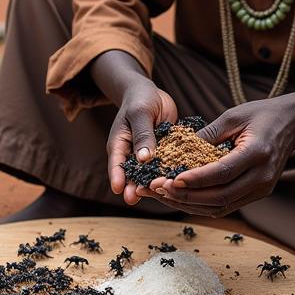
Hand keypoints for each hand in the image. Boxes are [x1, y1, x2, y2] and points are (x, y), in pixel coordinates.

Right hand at [107, 81, 177, 205]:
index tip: (118, 189)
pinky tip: (178, 182)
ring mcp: (148, 156)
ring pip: (151, 174)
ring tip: (158, 194)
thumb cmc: (140, 100)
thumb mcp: (140, 113)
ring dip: (154, 183)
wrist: (152, 95)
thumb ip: (142, 134)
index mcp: (119, 144)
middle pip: (132, 174)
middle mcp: (132, 154)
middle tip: (134, 199)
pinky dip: (170, 173)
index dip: (117, 177)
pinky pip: (166, 166)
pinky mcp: (163, 155)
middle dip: (133, 186)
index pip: (116, 163)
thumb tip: (144, 158)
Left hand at [148, 96, 294, 216]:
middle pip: (219, 196)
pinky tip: (181, 196)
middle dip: (185, 195)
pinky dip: (202, 204)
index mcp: (257, 153)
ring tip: (163, 194)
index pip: (222, 173)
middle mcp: (261, 177)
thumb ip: (208, 134)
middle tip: (158, 188)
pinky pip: (226, 205)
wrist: (294, 123)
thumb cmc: (262, 114)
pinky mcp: (257, 193)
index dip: (195, 180)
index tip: (170, 180)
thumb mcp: (234, 116)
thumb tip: (178, 150)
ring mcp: (262, 189)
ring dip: (189, 203)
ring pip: (221, 206)